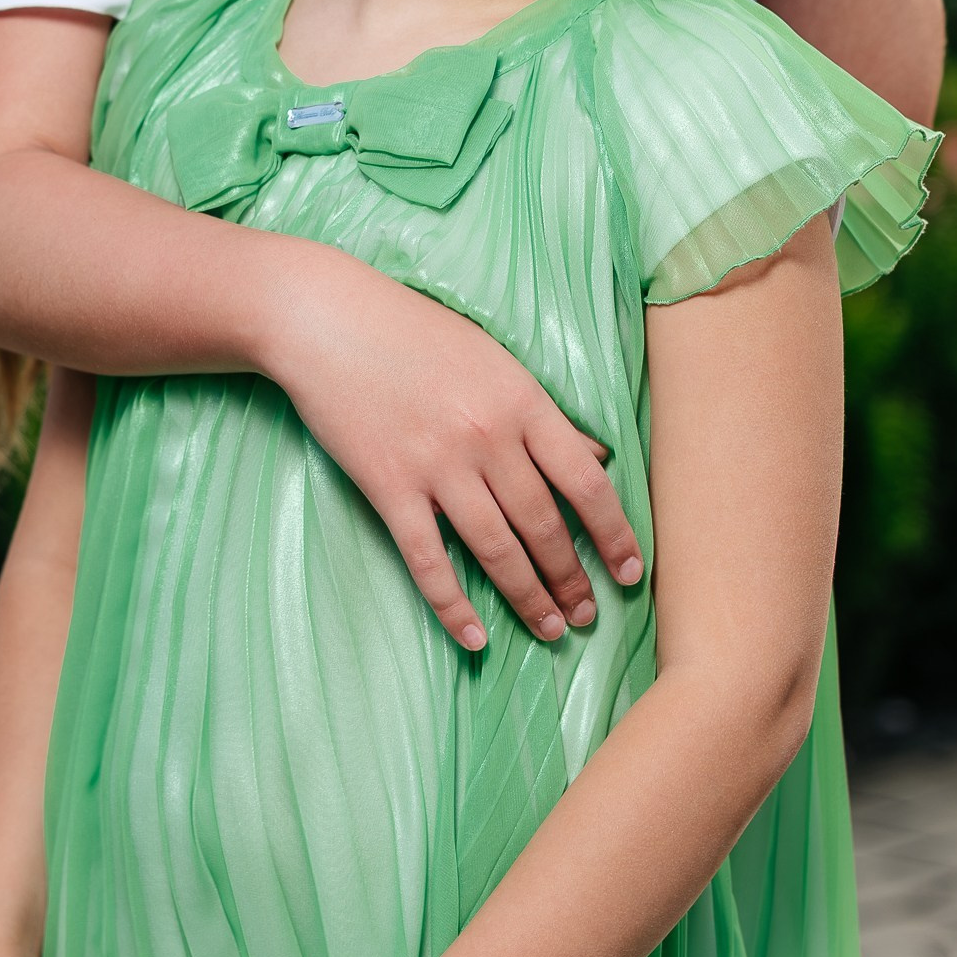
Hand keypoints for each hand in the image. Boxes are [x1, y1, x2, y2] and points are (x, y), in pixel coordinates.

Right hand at [267, 252, 642, 648]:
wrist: (326, 319)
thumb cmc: (413, 331)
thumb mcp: (493, 358)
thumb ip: (542, 412)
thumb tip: (597, 456)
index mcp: (523, 401)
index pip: (586, 482)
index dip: (614, 534)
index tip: (630, 571)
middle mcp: (488, 438)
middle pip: (545, 525)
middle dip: (572, 579)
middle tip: (587, 614)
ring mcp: (437, 465)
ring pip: (497, 550)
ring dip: (529, 598)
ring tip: (551, 629)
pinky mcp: (389, 487)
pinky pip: (429, 561)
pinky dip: (454, 606)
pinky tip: (476, 637)